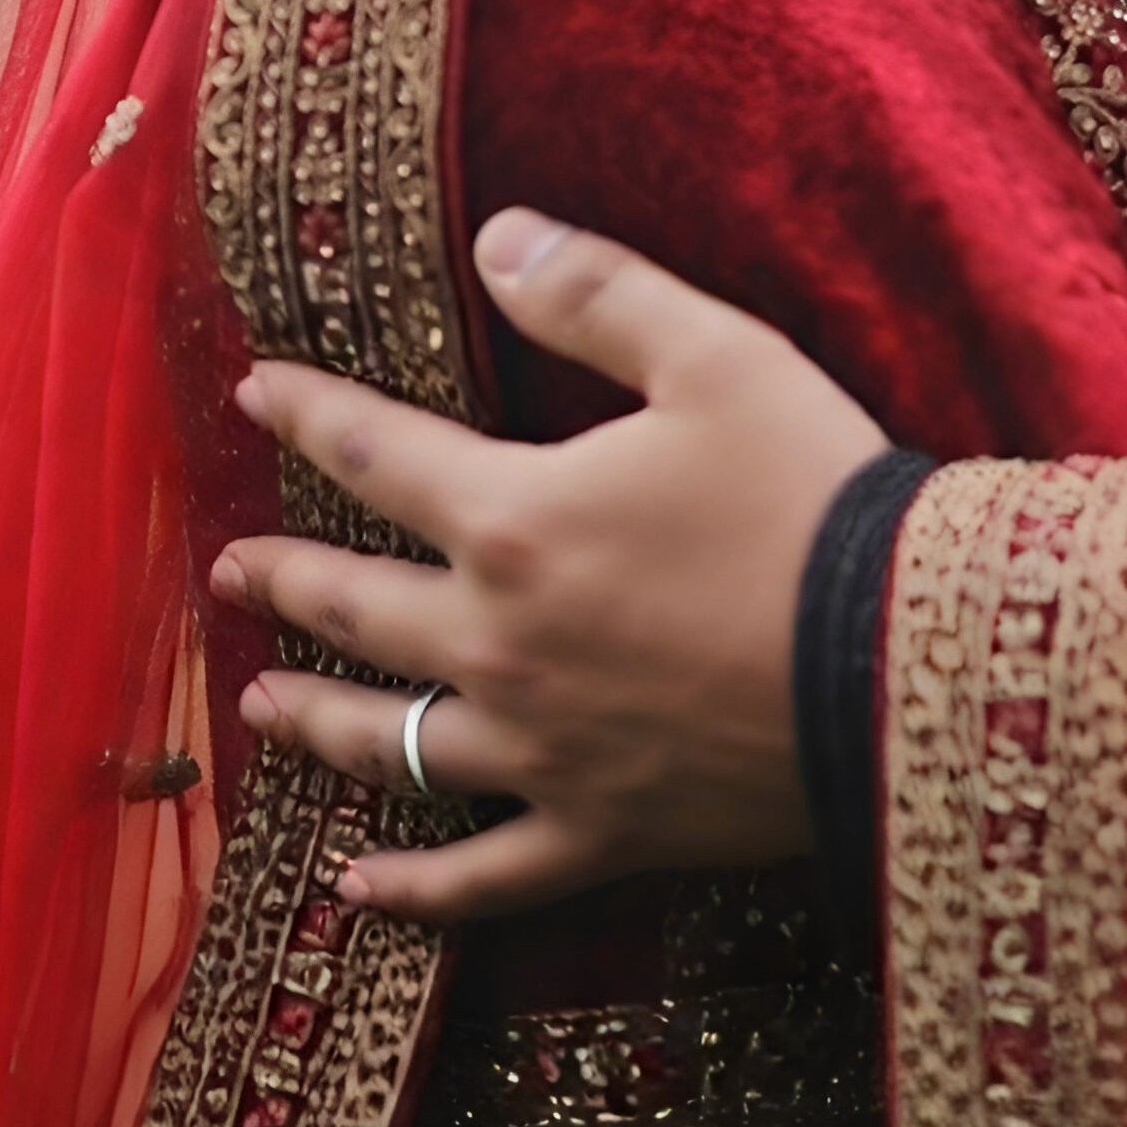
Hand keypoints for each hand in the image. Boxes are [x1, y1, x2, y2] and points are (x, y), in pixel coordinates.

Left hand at [215, 214, 883, 922]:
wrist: (899, 665)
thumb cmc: (812, 496)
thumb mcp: (717, 357)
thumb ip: (595, 295)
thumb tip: (495, 238)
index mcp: (514, 520)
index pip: (376, 456)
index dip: (308, 418)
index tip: (254, 397)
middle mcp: (498, 644)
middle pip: (358, 607)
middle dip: (282, 580)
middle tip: (227, 570)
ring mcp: (540, 750)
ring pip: (391, 743)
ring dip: (315, 719)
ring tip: (259, 706)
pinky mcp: (597, 831)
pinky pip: (479, 876)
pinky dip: (411, 889)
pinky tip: (358, 889)